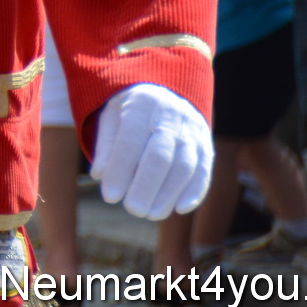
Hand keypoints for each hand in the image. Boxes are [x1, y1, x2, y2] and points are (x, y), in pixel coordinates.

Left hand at [90, 83, 211, 219]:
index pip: (130, 141)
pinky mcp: (206, 143)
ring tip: (151, 215)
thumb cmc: (129, 111)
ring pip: (185, 165)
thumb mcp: (111, 118)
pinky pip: (204, 169)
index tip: (110, 197)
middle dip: (147, 186)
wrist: (164, 91)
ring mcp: (192, 130)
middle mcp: (170, 115)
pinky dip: (195, 191)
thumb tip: (99, 175)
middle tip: (133, 210)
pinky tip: (180, 209)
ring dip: (169, 193)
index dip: (121, 170)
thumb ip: (106, 145)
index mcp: (141, 105)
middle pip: (160, 155)